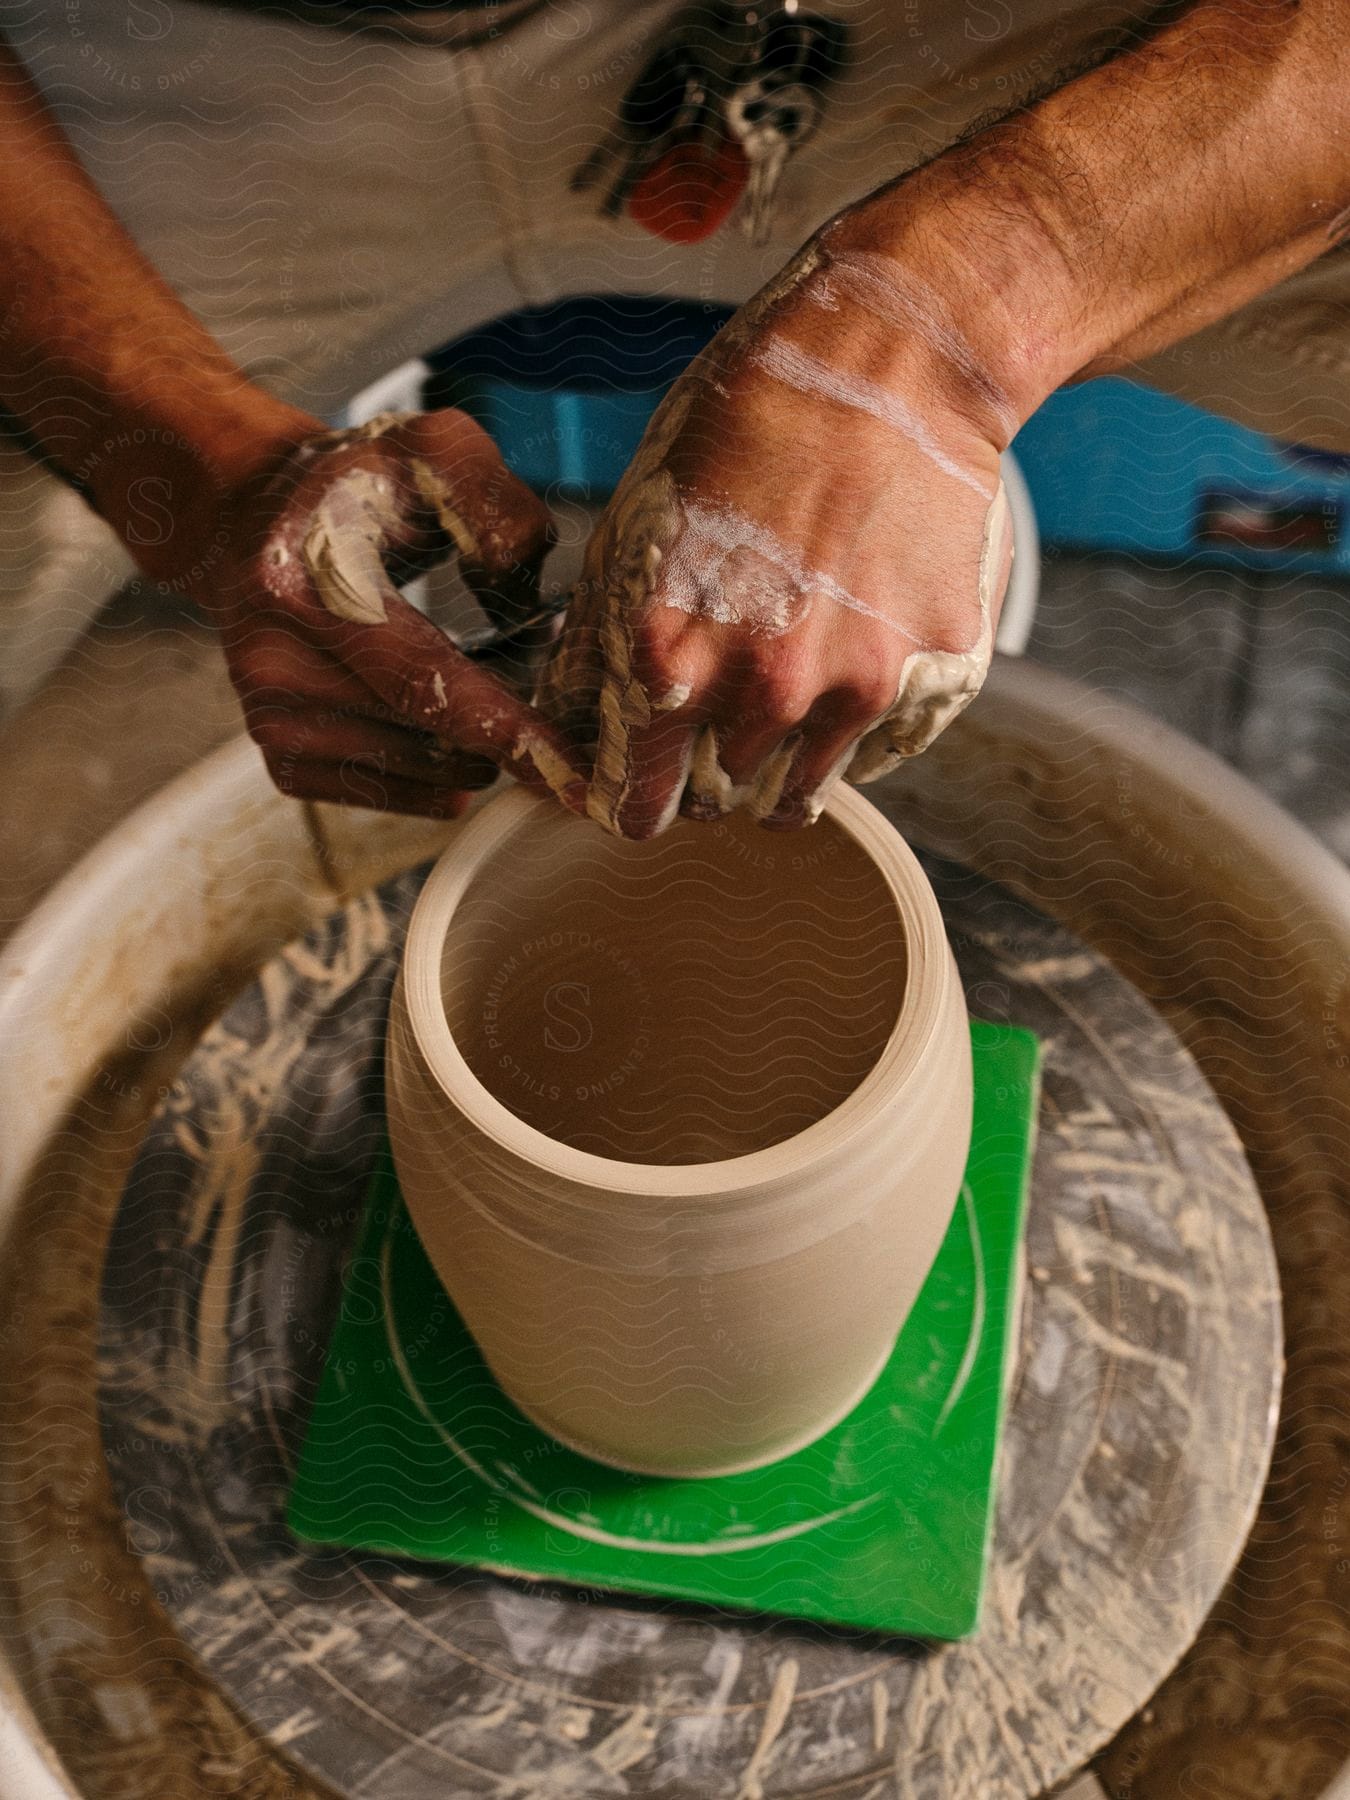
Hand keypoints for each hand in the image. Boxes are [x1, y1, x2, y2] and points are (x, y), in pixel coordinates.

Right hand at [199, 408, 588, 819]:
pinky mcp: (282, 761)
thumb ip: (498, 510)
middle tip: (539, 681)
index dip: (504, 729)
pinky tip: (444, 724)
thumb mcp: (431, 453)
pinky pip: (391, 795)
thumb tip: (534, 607)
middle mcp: (274, 665)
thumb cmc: (356, 488)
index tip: (574, 772)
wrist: (249, 520)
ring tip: (482, 686)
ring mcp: (271, 722)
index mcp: (306, 586)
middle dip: (506, 727)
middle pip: (427, 737)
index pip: (421, 679)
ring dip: (473, 746)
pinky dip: (436, 771)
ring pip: (418, 774)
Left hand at [538, 230, 1014, 838]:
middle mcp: (762, 687)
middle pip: (714, 803)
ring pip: (793, 794)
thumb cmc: (754, 421)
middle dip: (700, 778)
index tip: (634, 795)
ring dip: (774, 767)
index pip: (633, 802)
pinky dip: (847, 735)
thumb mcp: (638, 520)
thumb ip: (599, 639)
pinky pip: (873, 756)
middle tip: (709, 728)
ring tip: (777, 704)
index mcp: (670, 653)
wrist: (897, 362)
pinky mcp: (931, 677)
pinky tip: (843, 665)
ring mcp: (854, 688)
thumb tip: (570, 719)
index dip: (628, 802)